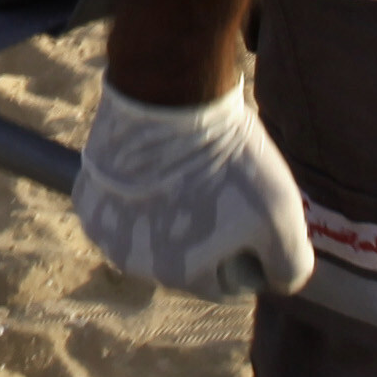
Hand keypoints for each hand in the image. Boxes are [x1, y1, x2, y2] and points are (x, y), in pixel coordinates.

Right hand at [70, 81, 314, 300]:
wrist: (168, 96)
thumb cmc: (229, 159)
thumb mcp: (283, 216)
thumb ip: (290, 266)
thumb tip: (278, 280)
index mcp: (179, 275)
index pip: (229, 279)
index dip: (249, 246)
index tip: (252, 209)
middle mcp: (133, 263)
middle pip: (187, 258)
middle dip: (208, 231)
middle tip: (223, 186)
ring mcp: (103, 230)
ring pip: (152, 231)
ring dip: (172, 211)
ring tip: (190, 171)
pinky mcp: (86, 197)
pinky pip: (123, 205)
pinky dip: (140, 191)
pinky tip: (157, 164)